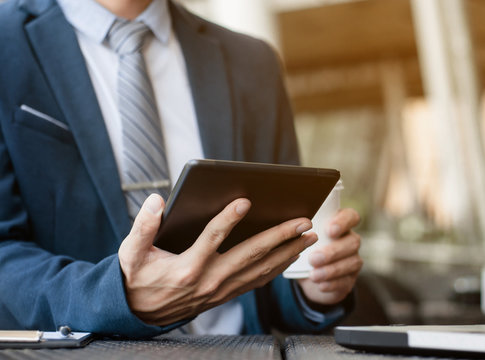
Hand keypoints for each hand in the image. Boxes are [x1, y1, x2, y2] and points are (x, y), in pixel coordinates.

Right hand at [118, 194, 316, 325]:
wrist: (138, 313)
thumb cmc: (136, 278)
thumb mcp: (131, 252)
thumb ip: (143, 226)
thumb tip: (157, 200)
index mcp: (186, 267)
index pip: (212, 238)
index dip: (228, 218)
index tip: (245, 201)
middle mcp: (208, 279)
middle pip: (250, 254)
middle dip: (280, 236)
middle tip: (303, 222)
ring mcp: (220, 289)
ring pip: (260, 269)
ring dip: (287, 252)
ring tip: (308, 237)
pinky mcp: (225, 294)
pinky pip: (256, 281)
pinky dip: (276, 268)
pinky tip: (290, 256)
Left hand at [297, 208, 361, 305]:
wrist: (306, 274)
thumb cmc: (303, 247)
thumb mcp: (300, 236)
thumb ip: (300, 229)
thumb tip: (291, 225)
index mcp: (340, 224)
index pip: (351, 217)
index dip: (343, 222)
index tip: (329, 230)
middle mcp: (350, 240)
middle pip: (353, 242)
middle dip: (333, 251)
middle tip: (313, 259)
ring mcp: (353, 260)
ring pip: (352, 263)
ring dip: (332, 270)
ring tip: (313, 275)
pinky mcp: (350, 279)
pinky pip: (347, 281)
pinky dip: (332, 284)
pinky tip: (321, 285)